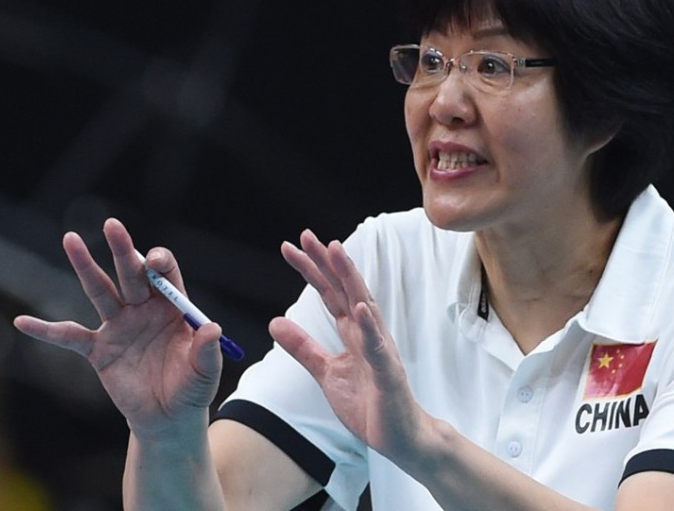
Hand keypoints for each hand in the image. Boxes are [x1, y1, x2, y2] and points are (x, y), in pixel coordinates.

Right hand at [14, 218, 223, 437]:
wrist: (168, 418)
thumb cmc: (192, 389)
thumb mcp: (206, 372)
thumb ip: (208, 350)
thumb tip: (213, 329)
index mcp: (172, 307)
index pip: (164, 273)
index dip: (158, 263)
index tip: (151, 264)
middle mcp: (143, 308)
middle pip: (130, 273)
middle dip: (122, 249)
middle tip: (112, 225)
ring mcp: (118, 326)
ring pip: (100, 290)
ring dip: (85, 266)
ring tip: (70, 239)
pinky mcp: (98, 350)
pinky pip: (69, 337)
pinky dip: (46, 331)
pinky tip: (23, 322)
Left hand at [271, 230, 425, 458]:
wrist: (399, 436)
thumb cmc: (369, 402)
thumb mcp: (326, 371)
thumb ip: (303, 347)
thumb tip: (274, 322)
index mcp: (353, 331)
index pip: (328, 293)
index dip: (311, 270)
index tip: (290, 247)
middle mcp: (368, 331)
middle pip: (344, 288)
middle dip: (327, 261)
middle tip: (307, 235)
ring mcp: (380, 348)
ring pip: (363, 305)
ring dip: (350, 278)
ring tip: (336, 253)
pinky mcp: (388, 372)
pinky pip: (378, 346)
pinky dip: (370, 326)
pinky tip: (360, 309)